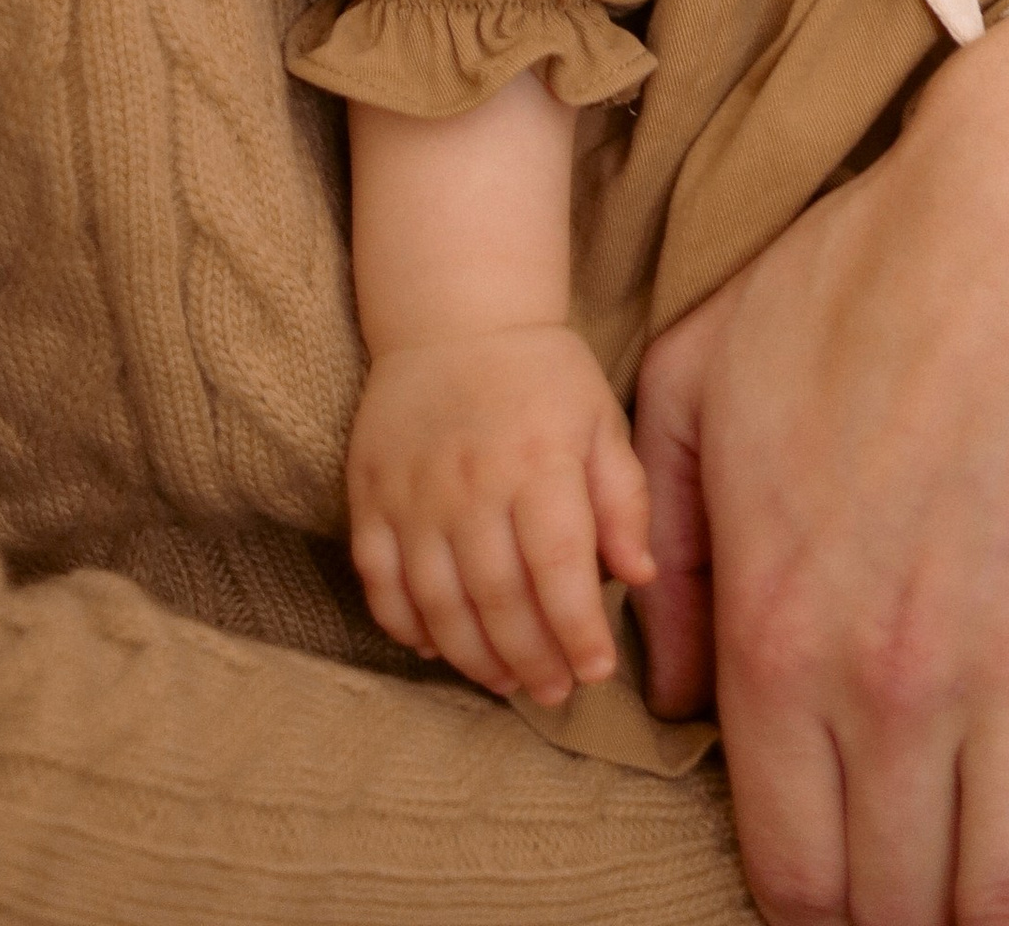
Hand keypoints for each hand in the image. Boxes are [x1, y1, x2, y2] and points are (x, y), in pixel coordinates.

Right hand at [347, 322, 653, 706]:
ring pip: (438, 602)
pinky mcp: (369, 496)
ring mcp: (413, 492)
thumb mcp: (601, 421)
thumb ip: (624, 498)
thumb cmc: (542, 376)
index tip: (597, 671)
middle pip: (499, 598)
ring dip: (473, 656)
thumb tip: (640, 575)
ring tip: (507, 681)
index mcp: (539, 460)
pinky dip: (404, 626)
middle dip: (532, 659)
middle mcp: (472, 481)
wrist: (455, 316)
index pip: (559, 568)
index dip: (578, 631)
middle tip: (556, 692)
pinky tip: (435, 647)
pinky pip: (379, 581)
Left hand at [634, 9, 1008, 925]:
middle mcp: (900, 686)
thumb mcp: (701, 380)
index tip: (837, 902)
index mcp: (784, 635)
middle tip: (926, 907)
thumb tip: (665, 684)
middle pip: (902, 905)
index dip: (812, 913)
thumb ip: (664, 546)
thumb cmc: (863, 271)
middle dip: (907, 925)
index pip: (791, 869)